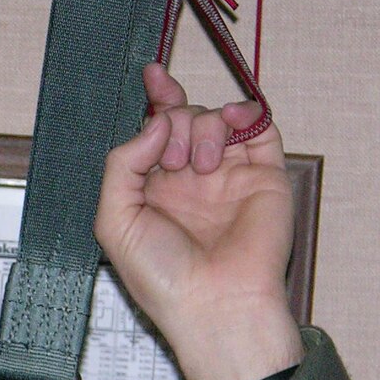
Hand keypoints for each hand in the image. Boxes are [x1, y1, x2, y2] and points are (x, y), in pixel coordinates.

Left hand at [95, 64, 302, 379]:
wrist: (216, 304)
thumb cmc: (162, 275)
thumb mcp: (115, 220)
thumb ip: (123, 163)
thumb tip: (156, 123)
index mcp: (152, 190)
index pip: (153, 133)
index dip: (155, 102)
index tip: (153, 76)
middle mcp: (189, 181)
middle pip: (182, 119)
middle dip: (174, 123)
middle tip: (175, 160)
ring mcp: (228, 176)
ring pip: (215, 120)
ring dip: (203, 128)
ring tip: (200, 166)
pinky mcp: (264, 176)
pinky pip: (260, 129)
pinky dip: (246, 114)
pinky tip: (234, 122)